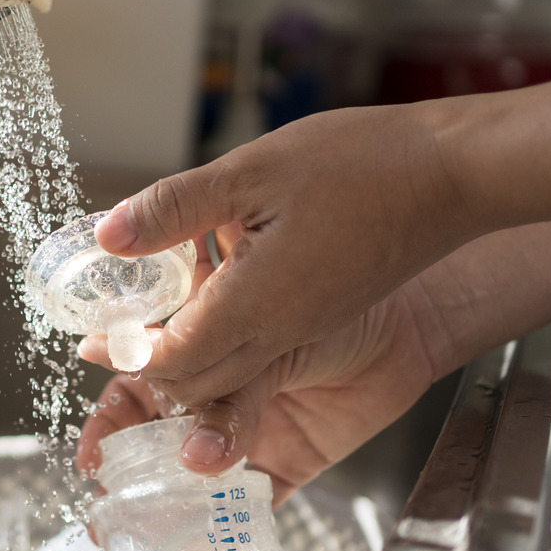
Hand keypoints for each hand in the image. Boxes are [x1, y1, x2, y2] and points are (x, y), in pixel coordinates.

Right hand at [77, 278, 438, 505]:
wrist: (408, 320)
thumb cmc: (331, 296)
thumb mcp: (263, 337)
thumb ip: (227, 395)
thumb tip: (191, 455)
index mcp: (190, 347)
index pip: (133, 387)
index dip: (108, 423)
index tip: (93, 455)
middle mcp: (209, 394)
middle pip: (152, 442)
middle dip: (127, 479)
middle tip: (112, 510)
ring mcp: (243, 432)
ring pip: (192, 480)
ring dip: (166, 510)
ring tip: (149, 535)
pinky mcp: (283, 465)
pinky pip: (248, 508)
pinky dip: (226, 534)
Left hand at [90, 101, 476, 410]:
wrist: (457, 176)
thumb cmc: (364, 166)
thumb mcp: (252, 171)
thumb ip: (175, 208)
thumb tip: (108, 235)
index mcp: (256, 306)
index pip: (173, 361)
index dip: (127, 354)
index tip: (93, 340)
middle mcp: (280, 332)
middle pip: (198, 384)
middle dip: (150, 375)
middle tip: (112, 344)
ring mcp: (305, 328)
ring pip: (230, 374)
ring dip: (187, 364)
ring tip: (150, 330)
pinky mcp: (322, 315)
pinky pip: (261, 354)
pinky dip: (223, 345)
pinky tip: (209, 300)